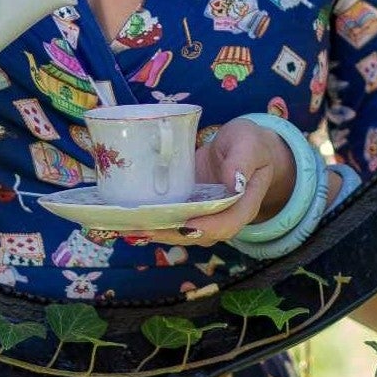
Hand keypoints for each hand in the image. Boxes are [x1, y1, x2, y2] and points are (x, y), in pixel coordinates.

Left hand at [135, 117, 299, 248]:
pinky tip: (127, 216)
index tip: (187, 223)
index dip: (208, 227)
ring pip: (180, 231)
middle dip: (170, 233)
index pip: (228, 224)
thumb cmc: (249, 143)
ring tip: (128, 224)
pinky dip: (151, 220)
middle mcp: (222, 215)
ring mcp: (203, 213)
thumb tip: (234, 182)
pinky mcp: (187, 205)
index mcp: (243, 204)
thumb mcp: (250, 143)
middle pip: (198, 234)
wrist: (243, 146)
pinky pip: (170, 218)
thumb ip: (243, 160)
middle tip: (143, 227)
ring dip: (155, 230)